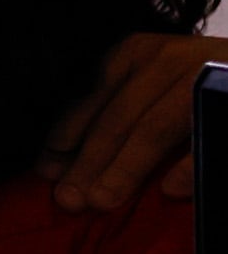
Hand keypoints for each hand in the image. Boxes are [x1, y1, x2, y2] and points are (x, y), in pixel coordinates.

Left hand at [41, 31, 224, 210]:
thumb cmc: (186, 84)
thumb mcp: (143, 87)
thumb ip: (107, 115)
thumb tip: (54, 164)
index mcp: (134, 54)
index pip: (90, 100)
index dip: (64, 137)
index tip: (46, 172)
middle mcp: (165, 59)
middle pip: (118, 118)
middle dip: (89, 162)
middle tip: (68, 199)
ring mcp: (204, 74)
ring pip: (155, 128)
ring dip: (125, 168)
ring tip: (102, 200)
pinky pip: (208, 134)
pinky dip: (188, 165)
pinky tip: (170, 190)